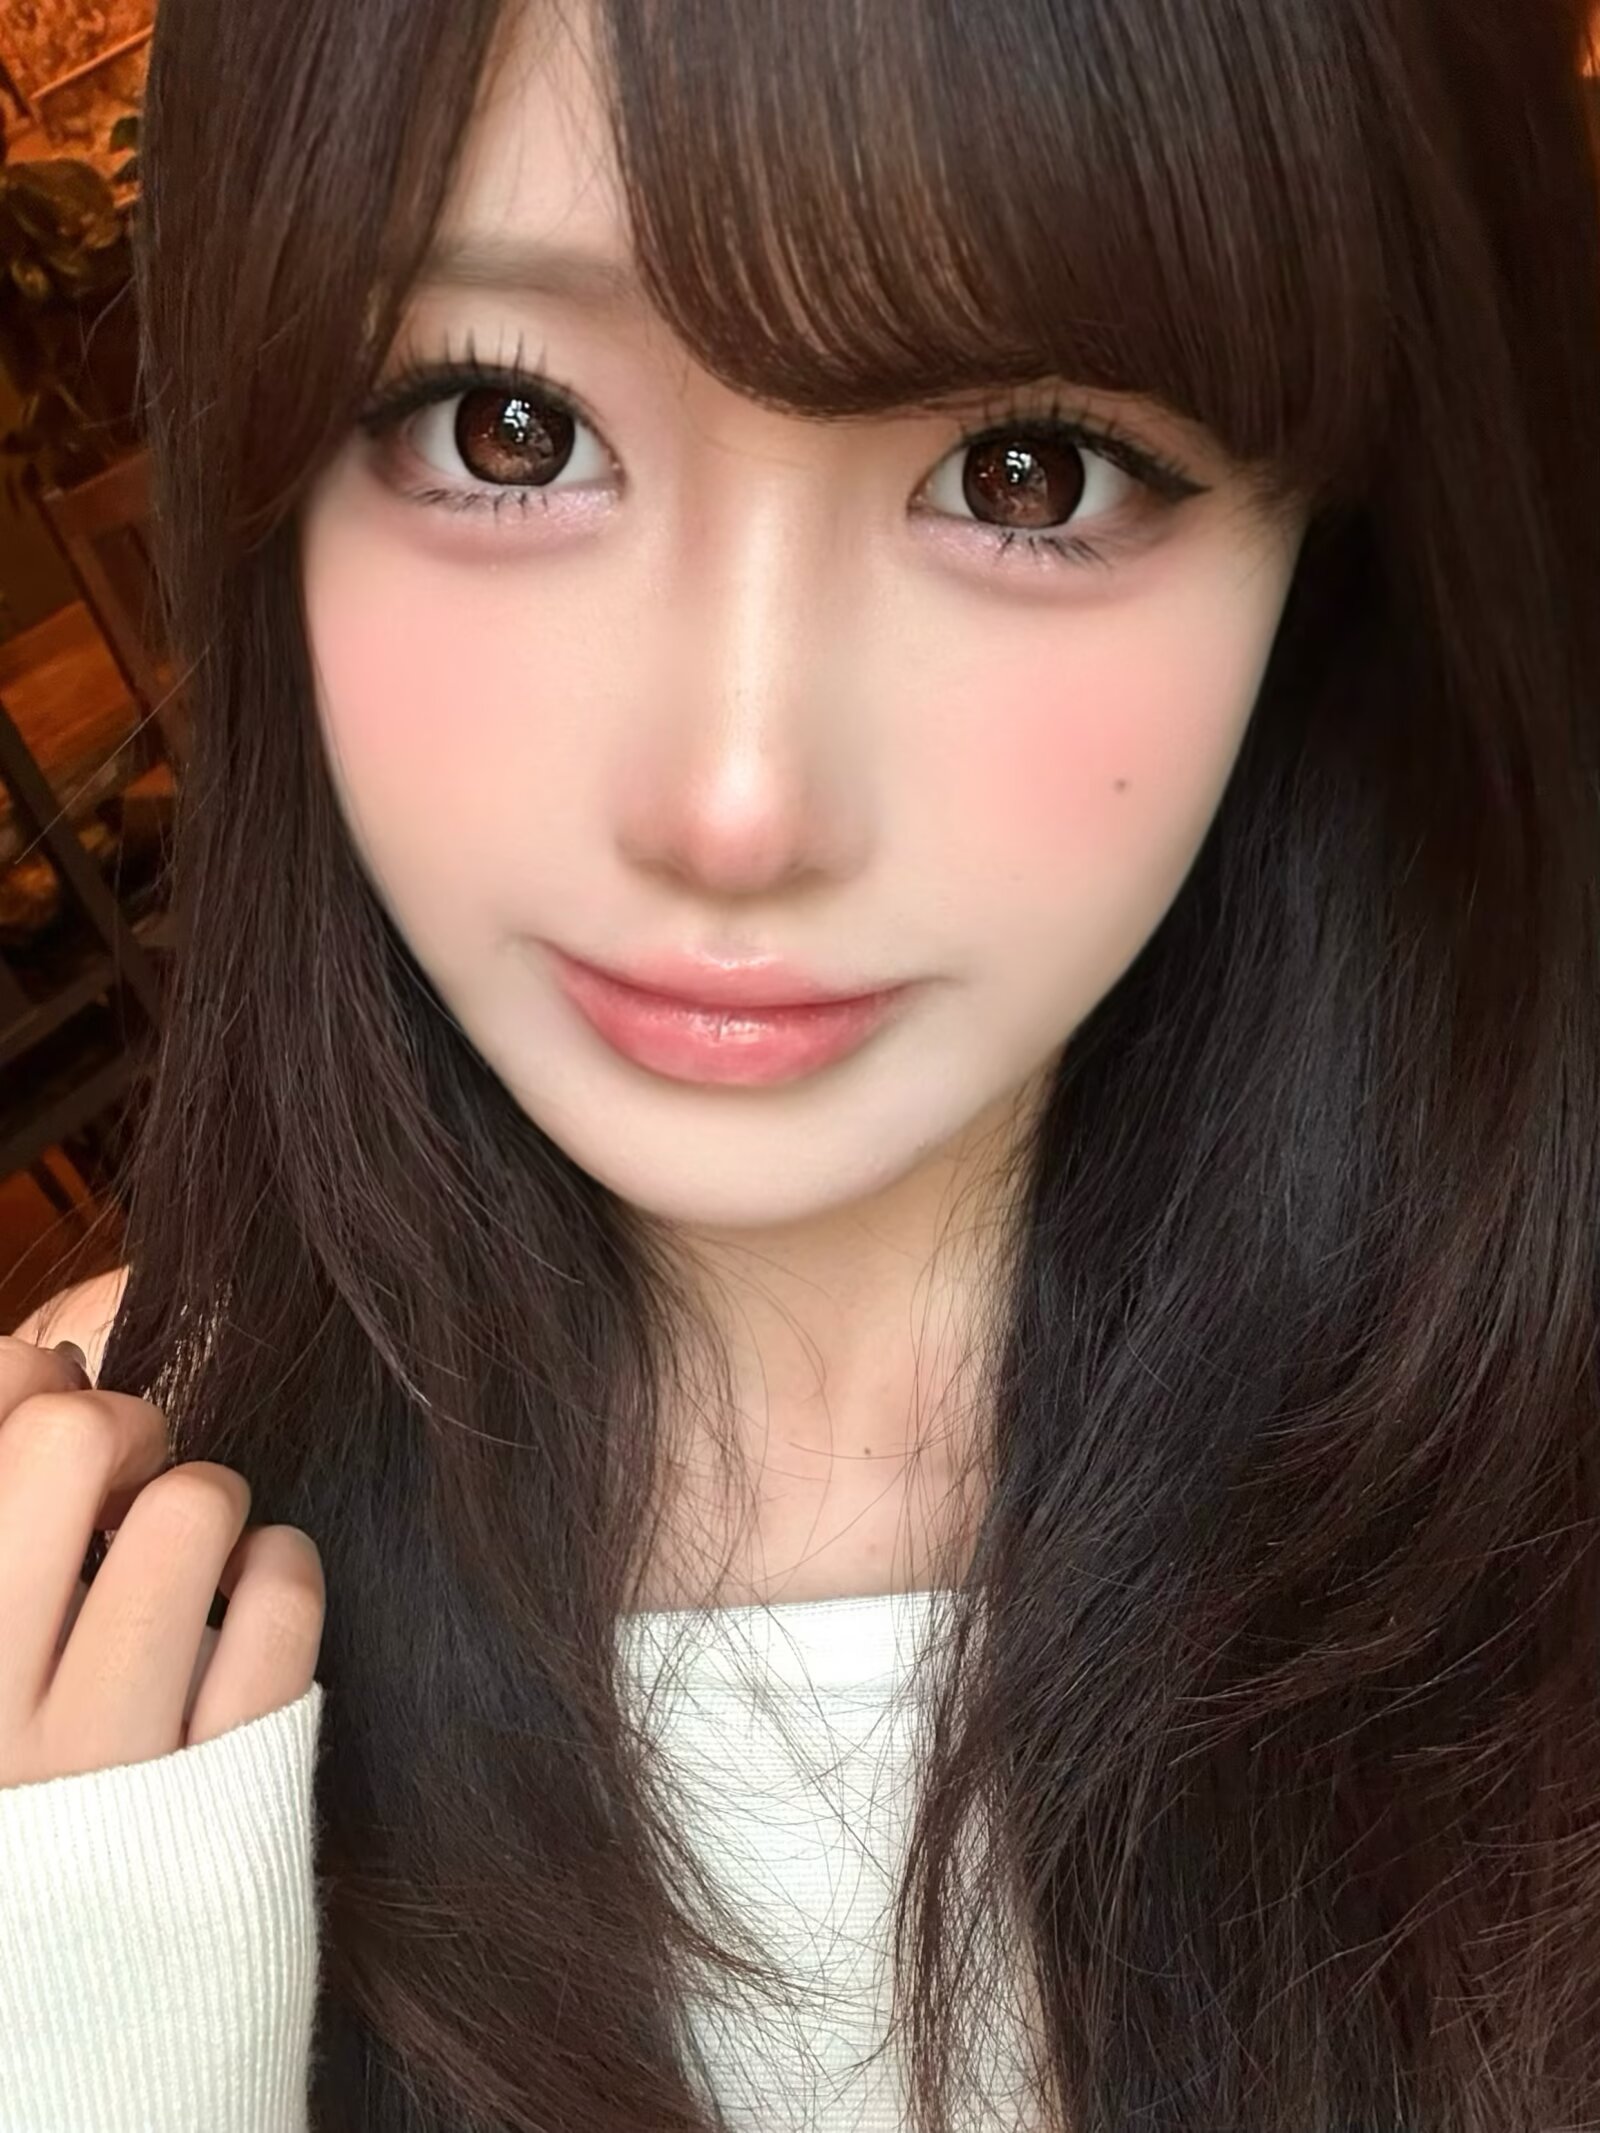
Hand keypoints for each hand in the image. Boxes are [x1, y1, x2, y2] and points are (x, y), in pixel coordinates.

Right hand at [0, 1333, 323, 1787]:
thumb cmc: (18, 1814)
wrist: (61, 2062)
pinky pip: (282, 1604)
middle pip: (69, 1439)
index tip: (44, 1416)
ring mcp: (101, 1760)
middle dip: (117, 1427)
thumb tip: (50, 1357)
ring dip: (201, 1507)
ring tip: (184, 1563)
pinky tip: (249, 1605)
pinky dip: (281, 1573)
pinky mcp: (220, 1800)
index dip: (26, 1381)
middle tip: (121, 1483)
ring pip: (190, 1508)